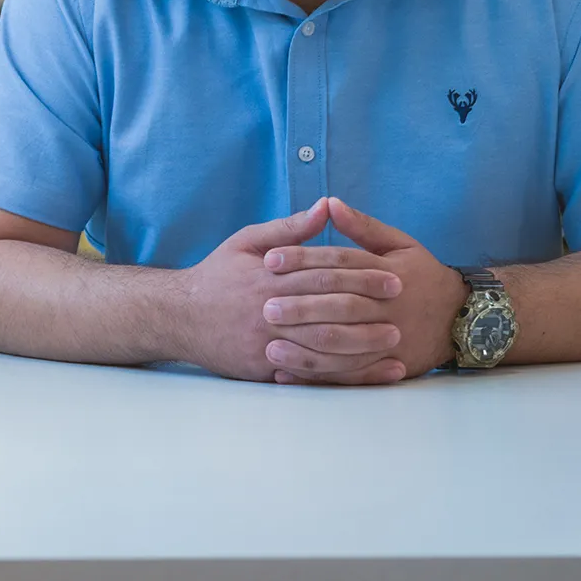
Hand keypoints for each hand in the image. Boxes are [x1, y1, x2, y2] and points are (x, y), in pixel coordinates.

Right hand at [179, 199, 403, 382]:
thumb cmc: (216, 275)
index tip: (393, 277)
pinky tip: (370, 373)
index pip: (323, 274)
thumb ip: (288, 228)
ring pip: (323, 346)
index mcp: (268, 276)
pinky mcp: (265, 369)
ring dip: (362, 345)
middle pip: (327, 310)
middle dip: (368, 309)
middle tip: (402, 308)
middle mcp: (269, 310)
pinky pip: (312, 374)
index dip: (361, 276)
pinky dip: (344, 375)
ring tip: (393, 341)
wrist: (178, 316)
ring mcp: (267, 342)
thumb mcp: (246, 241)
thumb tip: (326, 205)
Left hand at [263, 197, 466, 383]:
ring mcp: (389, 340)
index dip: (303, 258)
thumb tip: (329, 202)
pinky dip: (319, 376)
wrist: (464, 317)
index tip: (269, 259)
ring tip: (270, 347)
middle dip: (301, 308)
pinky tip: (289, 374)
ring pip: (344, 347)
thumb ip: (363, 226)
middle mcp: (387, 307)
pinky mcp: (388, 366)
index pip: (340, 263)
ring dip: (305, 350)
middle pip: (339, 306)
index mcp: (387, 272)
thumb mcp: (400, 244)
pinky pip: (350, 375)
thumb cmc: (424, 275)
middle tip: (264, 307)